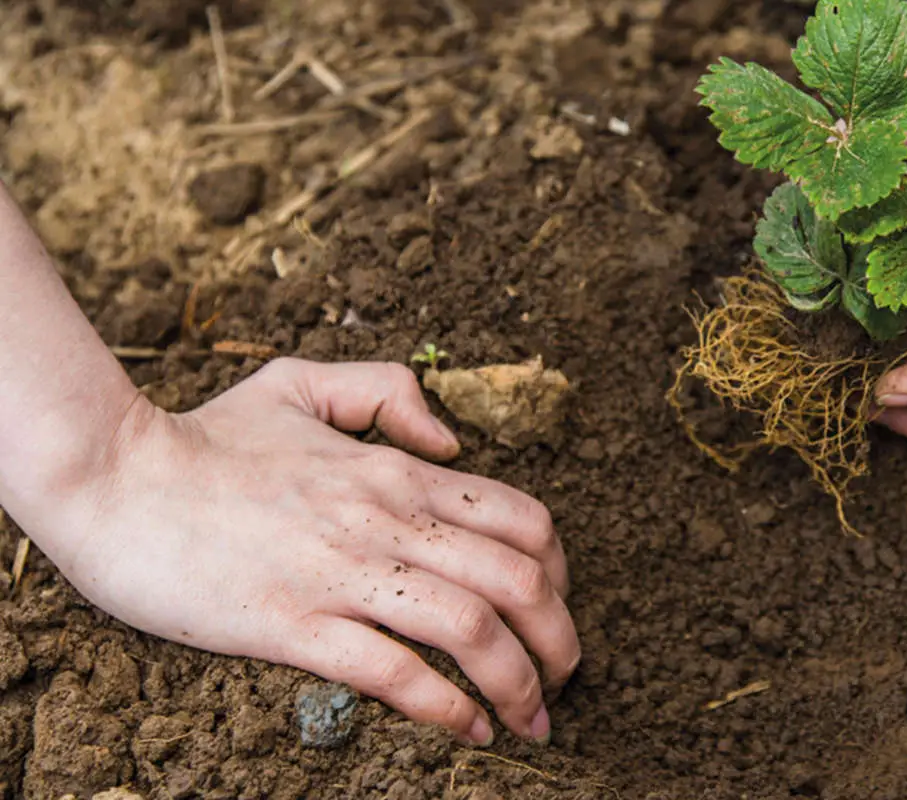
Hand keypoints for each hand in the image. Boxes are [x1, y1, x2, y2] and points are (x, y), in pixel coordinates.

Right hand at [31, 358, 577, 745]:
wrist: (115, 478)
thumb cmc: (207, 436)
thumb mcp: (303, 384)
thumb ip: (387, 394)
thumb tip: (451, 441)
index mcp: (396, 472)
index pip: (521, 519)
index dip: (559, 570)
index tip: (556, 606)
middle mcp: (387, 521)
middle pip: (518, 581)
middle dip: (561, 638)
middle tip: (566, 677)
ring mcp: (344, 574)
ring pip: (471, 630)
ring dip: (519, 684)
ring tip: (534, 720)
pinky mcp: (294, 625)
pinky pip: (395, 673)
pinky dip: (446, 708)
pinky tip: (468, 731)